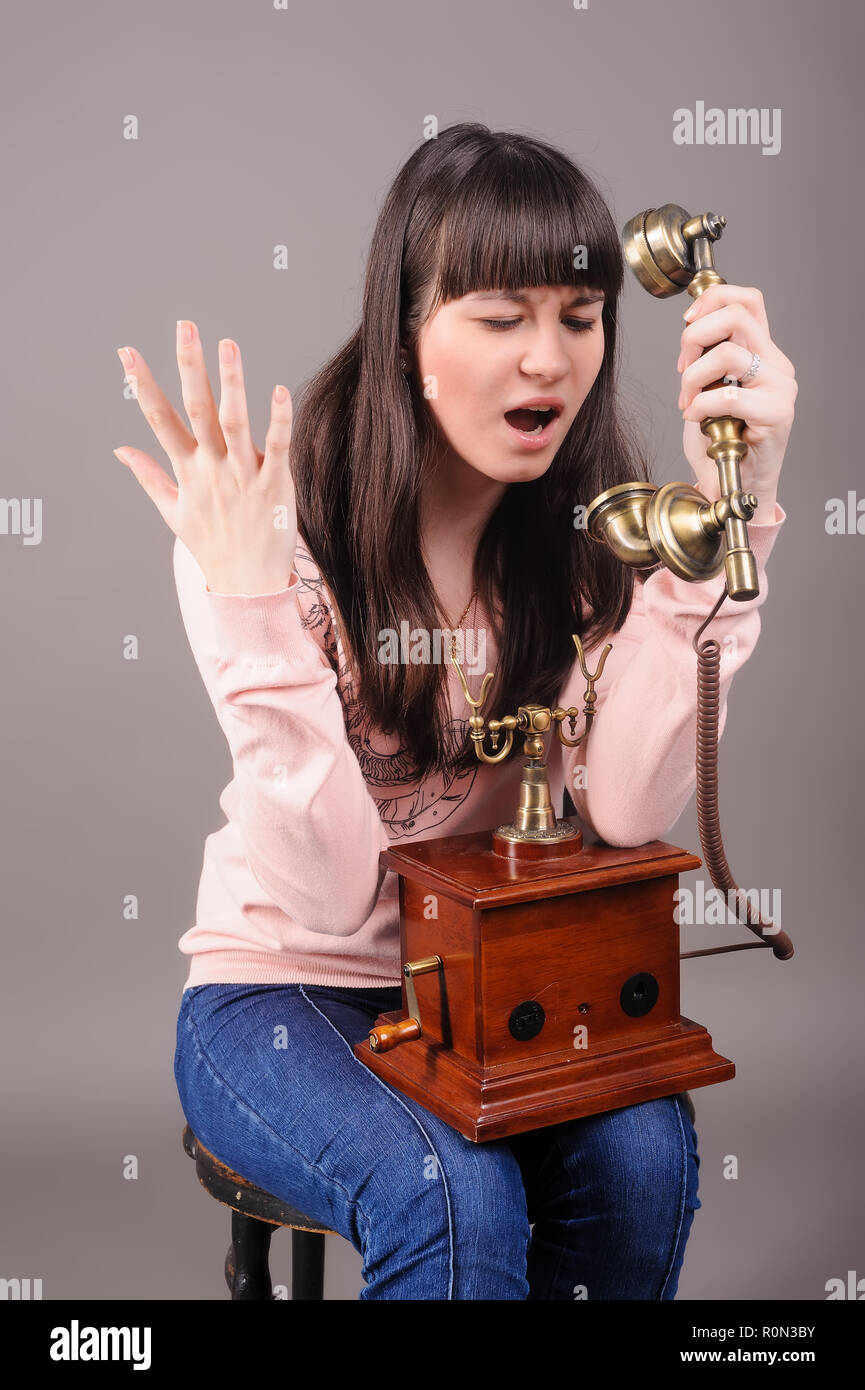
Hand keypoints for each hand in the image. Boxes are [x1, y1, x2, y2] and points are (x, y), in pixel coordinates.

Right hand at [114, 320, 296, 593]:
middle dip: (189, 367)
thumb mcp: (173, 512)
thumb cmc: (213, 547)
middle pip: (196, 410)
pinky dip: (277, 419)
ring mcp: (243, 476)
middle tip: (185, 326)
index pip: (159, 419)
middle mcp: (211, 469)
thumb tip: (120, 449)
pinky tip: (279, 390)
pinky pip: (277, 446)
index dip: (143, 384)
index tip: (127, 352)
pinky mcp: (274, 485)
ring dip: (231, 382)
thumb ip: (148, 475)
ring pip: (235, 422)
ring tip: (227, 344)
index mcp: (186, 471)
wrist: (247, 585)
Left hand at [676, 284, 796, 519]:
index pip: (747, 300)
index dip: (712, 300)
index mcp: (763, 351)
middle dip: (694, 338)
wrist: (736, 484)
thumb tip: (691, 328)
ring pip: (727, 354)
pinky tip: (694, 418)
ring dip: (693, 378)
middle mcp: (776, 364)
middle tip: (682, 369)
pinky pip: (729, 396)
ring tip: (688, 401)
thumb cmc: (722, 439)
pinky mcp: (776, 414)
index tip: (687, 322)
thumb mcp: (710, 386)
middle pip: (736, 316)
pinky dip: (701, 406)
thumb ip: (707, 356)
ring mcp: (780, 387)